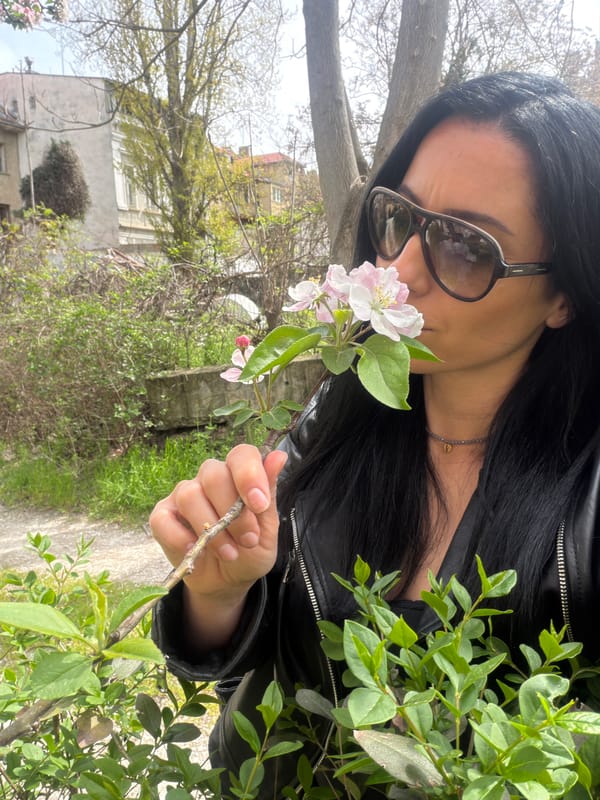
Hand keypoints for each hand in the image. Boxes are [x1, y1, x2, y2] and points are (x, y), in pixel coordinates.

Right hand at [150, 444, 286, 607]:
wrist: (227, 581)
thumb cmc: (250, 550)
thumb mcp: (268, 528)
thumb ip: (270, 492)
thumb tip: (279, 455)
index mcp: (238, 475)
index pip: (241, 454)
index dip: (249, 475)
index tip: (260, 505)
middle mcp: (209, 478)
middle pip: (213, 474)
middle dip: (232, 511)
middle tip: (248, 540)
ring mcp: (183, 495)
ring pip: (189, 495)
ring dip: (211, 530)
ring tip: (229, 553)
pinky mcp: (163, 516)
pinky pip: (163, 519)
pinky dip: (180, 538)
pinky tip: (196, 551)